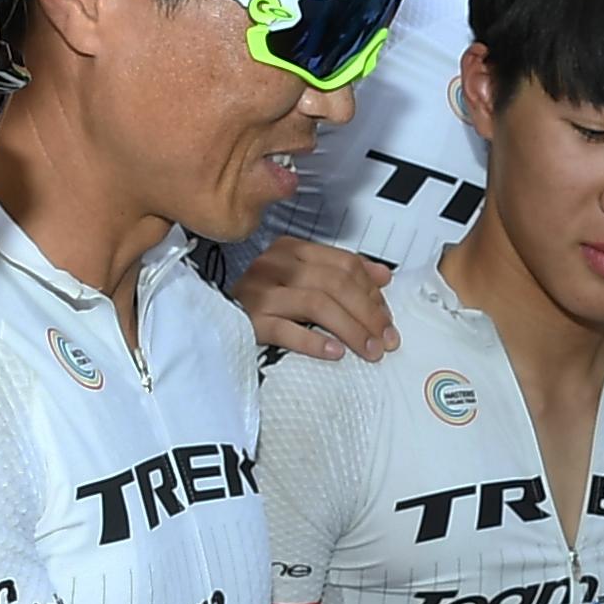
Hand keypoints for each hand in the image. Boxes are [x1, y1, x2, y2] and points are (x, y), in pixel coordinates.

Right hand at [234, 236, 400, 362]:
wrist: (215, 321)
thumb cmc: (264, 301)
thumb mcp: (304, 280)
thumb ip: (342, 275)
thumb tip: (383, 277)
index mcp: (292, 250)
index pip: (344, 264)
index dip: (372, 292)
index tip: (388, 319)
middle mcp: (275, 265)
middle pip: (335, 283)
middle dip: (368, 314)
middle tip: (385, 340)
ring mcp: (260, 291)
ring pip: (317, 304)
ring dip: (351, 330)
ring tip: (369, 350)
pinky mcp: (249, 320)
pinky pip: (287, 330)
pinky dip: (315, 342)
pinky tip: (335, 353)